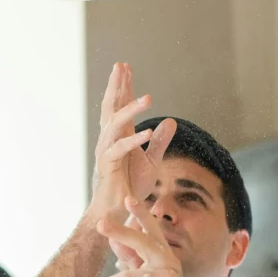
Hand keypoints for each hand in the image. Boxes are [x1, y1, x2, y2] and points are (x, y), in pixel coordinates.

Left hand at [80, 196, 199, 276]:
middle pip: (143, 243)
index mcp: (164, 253)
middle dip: (121, 232)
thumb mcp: (142, 274)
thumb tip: (112, 238)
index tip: (128, 198)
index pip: (152, 230)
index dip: (141, 213)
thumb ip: (129, 257)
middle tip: (101, 223)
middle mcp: (168, 262)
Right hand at [90, 63, 175, 219]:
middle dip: (116, 86)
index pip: (119, 106)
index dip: (122, 87)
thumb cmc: (130, 187)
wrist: (117, 210)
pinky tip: (147, 132)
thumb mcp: (151, 161)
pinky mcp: (108, 166)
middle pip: (110, 107)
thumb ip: (159, 141)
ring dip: (131, 110)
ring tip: (149, 98)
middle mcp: (109, 140)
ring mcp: (106, 151)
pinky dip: (134, 141)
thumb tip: (171, 121)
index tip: (125, 67)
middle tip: (120, 66)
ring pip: (115, 124)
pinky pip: (120, 149)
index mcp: (118, 136)